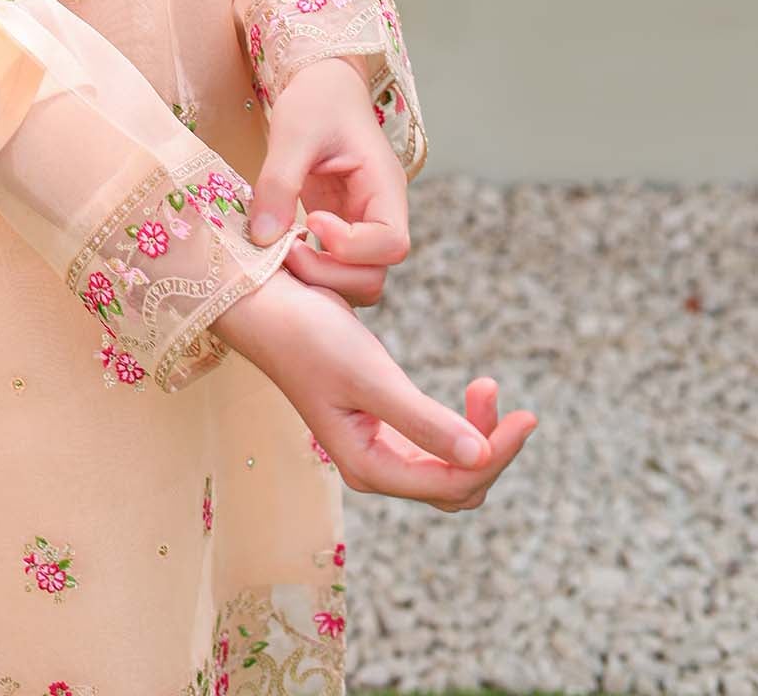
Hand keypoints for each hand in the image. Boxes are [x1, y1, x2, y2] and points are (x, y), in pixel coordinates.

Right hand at [214, 268, 537, 508]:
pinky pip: (435, 443)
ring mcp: (377, 448)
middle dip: (489, 447)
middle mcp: (375, 467)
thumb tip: (480, 458)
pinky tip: (470, 394)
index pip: (454, 484)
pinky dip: (460, 423)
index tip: (527, 415)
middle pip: (456, 486)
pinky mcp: (379, 423)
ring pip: (449, 466)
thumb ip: (424, 422)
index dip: (496, 454)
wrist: (267, 308)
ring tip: (486, 385)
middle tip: (493, 389)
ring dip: (477, 434)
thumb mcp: (371, 376)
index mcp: (369, 468)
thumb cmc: (311, 337)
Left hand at [249, 55, 407, 306]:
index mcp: (385, 186)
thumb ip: (279, 181)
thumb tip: (263, 236)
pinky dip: (310, 270)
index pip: (392, 243)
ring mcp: (360, 226)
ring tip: (280, 249)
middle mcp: (379, 213)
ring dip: (318, 278)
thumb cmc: (318, 100)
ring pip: (356, 280)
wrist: (323, 87)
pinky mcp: (339, 230)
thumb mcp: (294, 131)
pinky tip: (281, 247)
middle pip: (374, 274)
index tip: (312, 218)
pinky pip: (334, 268)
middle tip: (285, 248)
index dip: (351, 246)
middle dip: (328, 273)